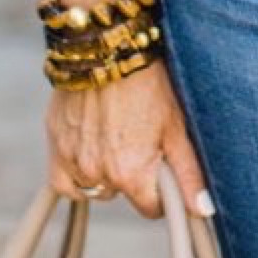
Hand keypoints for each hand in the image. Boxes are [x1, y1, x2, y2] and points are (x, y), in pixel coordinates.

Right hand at [46, 61, 213, 219]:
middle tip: (138, 137)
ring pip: (94, 187)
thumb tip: (203, 211)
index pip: (150, 208)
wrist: (106, 46)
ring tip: (114, 134)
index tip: (161, 165)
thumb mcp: (176, 127)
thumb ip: (188, 174)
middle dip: (132, 175)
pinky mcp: (54, 146)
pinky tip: (90, 149)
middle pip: (122, 194)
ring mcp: (73, 161)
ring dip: (104, 171)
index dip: (161, 189)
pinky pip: (64, 182)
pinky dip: (75, 173)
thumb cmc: (148, 83)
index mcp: (131, 174)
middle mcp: (99, 174)